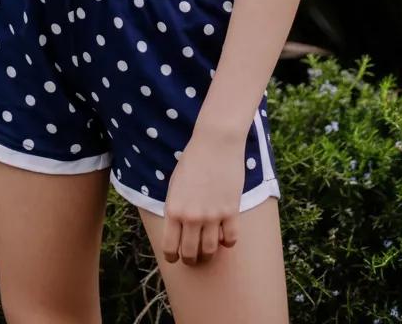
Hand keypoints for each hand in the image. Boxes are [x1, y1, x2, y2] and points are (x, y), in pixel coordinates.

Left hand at [161, 128, 245, 264]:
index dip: (173, 257)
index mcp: (173, 209)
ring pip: (211, 250)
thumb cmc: (193, 160)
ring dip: (209, 253)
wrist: (215, 142)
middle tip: (194, 257)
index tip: (176, 257)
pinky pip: (231, 239)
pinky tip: (225, 235)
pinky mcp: (231, 211)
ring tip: (208, 250)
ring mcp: (213, 215)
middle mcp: (192, 216)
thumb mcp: (175, 185)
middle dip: (191, 259)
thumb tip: (179, 230)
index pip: (170, 248)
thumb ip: (176, 209)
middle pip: (191, 254)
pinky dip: (227, 242)